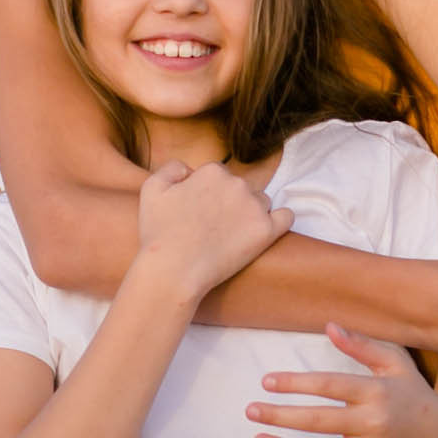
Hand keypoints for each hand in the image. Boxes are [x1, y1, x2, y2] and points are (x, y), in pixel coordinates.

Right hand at [135, 160, 292, 299]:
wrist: (173, 270)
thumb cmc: (159, 233)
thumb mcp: (151, 188)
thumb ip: (172, 168)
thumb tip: (189, 170)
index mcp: (212, 171)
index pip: (218, 176)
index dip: (207, 194)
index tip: (199, 213)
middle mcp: (237, 183)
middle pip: (240, 188)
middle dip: (229, 203)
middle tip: (213, 228)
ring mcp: (254, 207)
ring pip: (261, 202)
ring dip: (250, 213)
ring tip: (232, 236)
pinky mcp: (266, 231)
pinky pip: (286, 217)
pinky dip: (279, 221)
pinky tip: (267, 230)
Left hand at [248, 325, 437, 437]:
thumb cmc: (415, 394)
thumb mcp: (395, 362)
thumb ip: (361, 344)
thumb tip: (329, 325)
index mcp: (375, 392)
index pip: (328, 386)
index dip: (295, 384)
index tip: (267, 382)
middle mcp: (373, 424)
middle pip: (318, 422)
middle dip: (280, 416)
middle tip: (251, 410)